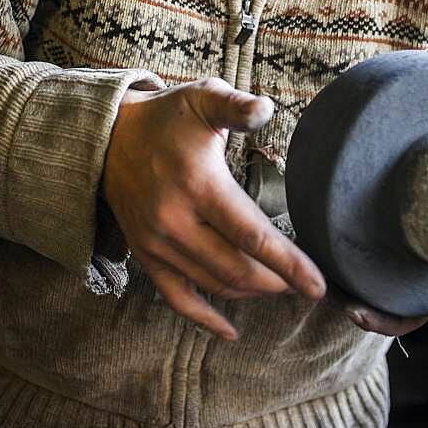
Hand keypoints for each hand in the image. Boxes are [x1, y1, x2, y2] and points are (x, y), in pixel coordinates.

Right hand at [102, 78, 325, 340]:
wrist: (109, 137)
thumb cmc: (167, 117)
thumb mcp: (202, 98)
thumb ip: (236, 106)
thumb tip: (266, 110)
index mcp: (198, 184)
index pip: (252, 235)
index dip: (289, 264)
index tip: (318, 285)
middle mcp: (175, 220)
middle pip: (237, 269)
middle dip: (278, 282)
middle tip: (307, 284)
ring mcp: (157, 243)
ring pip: (214, 283)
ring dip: (252, 292)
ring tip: (281, 287)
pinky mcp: (145, 255)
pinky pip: (177, 298)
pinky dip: (205, 317)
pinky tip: (230, 329)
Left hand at [341, 196, 427, 337]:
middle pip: (408, 320)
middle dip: (384, 321)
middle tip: (361, 314)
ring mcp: (402, 282)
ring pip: (378, 307)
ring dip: (357, 307)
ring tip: (339, 300)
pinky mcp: (376, 265)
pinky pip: (358, 276)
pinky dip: (343, 275)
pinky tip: (325, 264)